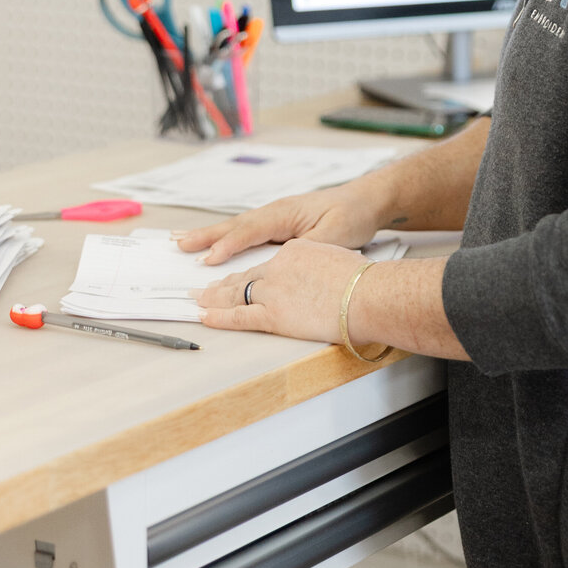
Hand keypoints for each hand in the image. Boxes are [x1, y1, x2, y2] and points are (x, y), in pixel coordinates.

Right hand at [177, 180, 387, 265]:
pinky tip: (213, 244)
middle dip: (206, 236)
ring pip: (236, 227)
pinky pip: (246, 232)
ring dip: (210, 235)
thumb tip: (283, 259)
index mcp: (285, 212)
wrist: (365, 201)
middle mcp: (275, 212)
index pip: (251, 230)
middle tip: (179, 245)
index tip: (208, 259)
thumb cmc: (351, 215)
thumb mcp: (335, 235)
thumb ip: (308, 247)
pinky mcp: (277, 225)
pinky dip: (225, 237)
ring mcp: (274, 217)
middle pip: (235, 225)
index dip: (229, 245)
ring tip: (182, 241)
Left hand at [196, 237, 370, 341]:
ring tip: (198, 300)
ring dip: (215, 298)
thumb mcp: (339, 259)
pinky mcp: (273, 314)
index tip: (237, 277)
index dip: (248, 272)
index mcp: (294, 250)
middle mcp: (278, 266)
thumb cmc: (364, 280)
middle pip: (244, 276)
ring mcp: (273, 290)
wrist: (368, 293)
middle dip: (222, 283)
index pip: (265, 263)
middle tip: (202, 287)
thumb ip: (321, 267)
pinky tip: (206, 317)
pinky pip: (240, 316)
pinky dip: (220, 317)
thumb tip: (322, 279)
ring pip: (236, 293)